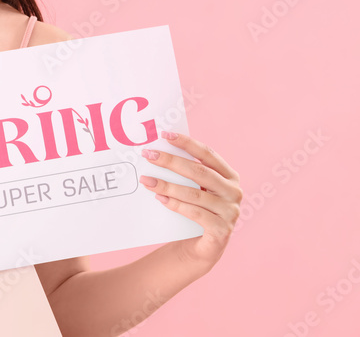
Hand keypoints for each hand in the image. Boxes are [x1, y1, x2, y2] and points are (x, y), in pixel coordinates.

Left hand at [138, 132, 242, 272]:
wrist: (202, 246)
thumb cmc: (195, 210)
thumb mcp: (194, 189)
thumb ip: (185, 173)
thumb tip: (157, 153)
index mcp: (229, 176)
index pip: (207, 154)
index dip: (187, 143)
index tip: (165, 135)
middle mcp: (234, 192)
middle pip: (199, 172)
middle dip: (171, 161)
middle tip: (148, 155)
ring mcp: (231, 212)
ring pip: (195, 194)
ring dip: (167, 185)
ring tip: (147, 180)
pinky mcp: (222, 230)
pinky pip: (195, 214)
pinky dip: (175, 205)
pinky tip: (160, 199)